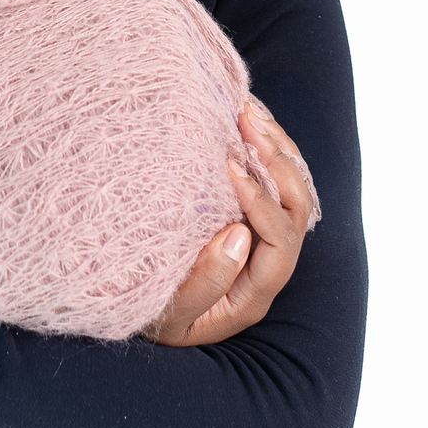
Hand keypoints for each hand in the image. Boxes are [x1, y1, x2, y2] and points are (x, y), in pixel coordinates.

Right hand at [144, 102, 317, 346]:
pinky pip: (270, 182)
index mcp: (254, 292)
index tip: (229, 168)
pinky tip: (245, 123)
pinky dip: (264, 150)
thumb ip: (206, 282)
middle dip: (276, 163)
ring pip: (290, 191)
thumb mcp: (170, 315)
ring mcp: (259, 240)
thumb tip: (240, 235)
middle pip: (295, 210)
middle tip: (245, 122)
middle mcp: (267, 265)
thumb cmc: (148, 315)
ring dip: (275, 148)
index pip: (280, 242)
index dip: (262, 202)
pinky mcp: (245, 219)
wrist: (132, 309)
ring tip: (248, 112)